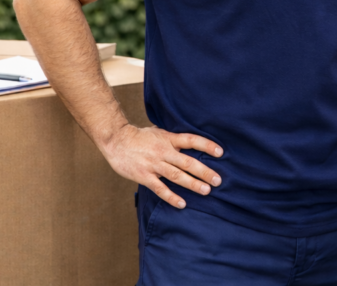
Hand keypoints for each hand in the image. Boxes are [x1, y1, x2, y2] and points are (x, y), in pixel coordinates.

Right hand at [102, 123, 223, 208]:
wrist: (116, 140)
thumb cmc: (139, 137)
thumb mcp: (159, 132)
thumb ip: (173, 138)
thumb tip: (191, 142)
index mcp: (168, 139)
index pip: (191, 140)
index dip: (206, 145)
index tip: (220, 152)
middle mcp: (163, 151)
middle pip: (187, 162)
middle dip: (204, 171)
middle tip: (218, 180)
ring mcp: (153, 164)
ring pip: (176, 176)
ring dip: (192, 184)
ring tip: (206, 191)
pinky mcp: (144, 176)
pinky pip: (160, 188)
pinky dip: (171, 197)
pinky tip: (182, 204)